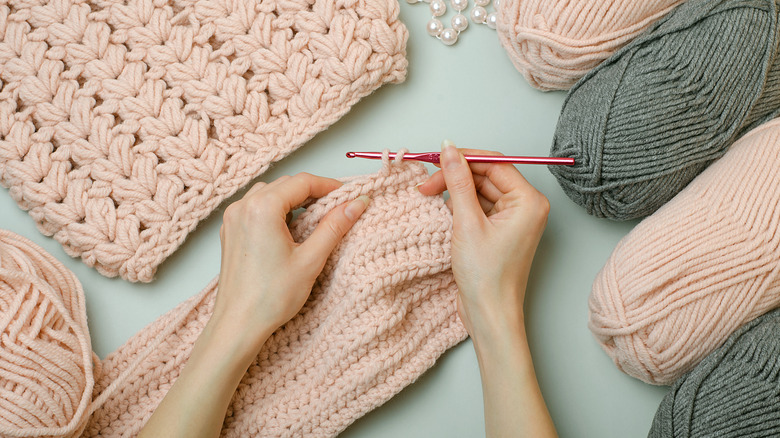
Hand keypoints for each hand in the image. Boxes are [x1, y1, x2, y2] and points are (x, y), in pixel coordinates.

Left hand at [212, 173, 369, 348]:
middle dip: (313, 191)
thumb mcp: (310, 259)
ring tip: (316, 217)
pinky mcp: (230, 232)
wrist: (238, 324)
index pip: (302, 181)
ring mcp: (233, 219)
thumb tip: (357, 204)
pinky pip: (256, 208)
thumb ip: (334, 226)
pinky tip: (291, 228)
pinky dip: (276, 210)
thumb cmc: (270, 297)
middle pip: (285, 185)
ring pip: (270, 194)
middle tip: (338, 207)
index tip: (349, 196)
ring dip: (294, 199)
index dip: (329, 186)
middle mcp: (242, 207)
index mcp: (262, 209)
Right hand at [418, 141, 556, 437]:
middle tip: (426, 184)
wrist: (489, 315)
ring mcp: (513, 219)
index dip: (463, 159)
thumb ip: (457, 181)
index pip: (494, 163)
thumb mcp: (466, 222)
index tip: (436, 158)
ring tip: (429, 196)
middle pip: (486, 175)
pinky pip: (479, 207)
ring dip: (455, 191)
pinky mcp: (500, 231)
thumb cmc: (486, 277)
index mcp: (528, 201)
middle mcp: (525, 207)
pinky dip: (460, 206)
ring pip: (479, 190)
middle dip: (455, 177)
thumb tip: (448, 150)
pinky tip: (443, 211)